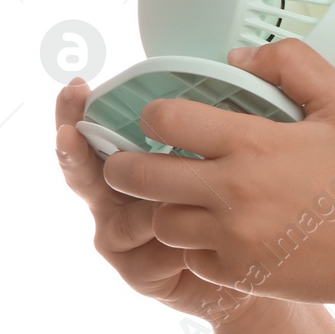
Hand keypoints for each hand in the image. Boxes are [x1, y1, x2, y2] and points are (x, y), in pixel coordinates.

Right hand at [54, 77, 271, 329]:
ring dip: (147, 210)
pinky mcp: (138, 271)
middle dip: (75, 150)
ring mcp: (124, 235)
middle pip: (84, 168)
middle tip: (73, 134)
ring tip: (175, 208)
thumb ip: (228, 116)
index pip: (98, 126)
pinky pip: (143, 256)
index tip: (79, 87)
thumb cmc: (245, 209)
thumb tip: (235, 62)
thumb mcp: (238, 156)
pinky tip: (190, 250)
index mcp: (139, 158)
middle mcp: (121, 194)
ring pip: (117, 216)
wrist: (261, 270)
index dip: (80, 109)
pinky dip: (168, 250)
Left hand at [95, 39, 334, 308]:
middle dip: (126, 166)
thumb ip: (290, 62)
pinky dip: (199, 247)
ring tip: (185, 201)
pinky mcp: (238, 272)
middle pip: (138, 175)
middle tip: (133, 163)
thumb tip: (236, 58)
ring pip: (160, 221)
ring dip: (166, 209)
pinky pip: (190, 258)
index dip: (154, 115)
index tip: (162, 121)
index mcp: (252, 142)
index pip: (163, 118)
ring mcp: (233, 237)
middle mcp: (234, 191)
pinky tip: (222, 234)